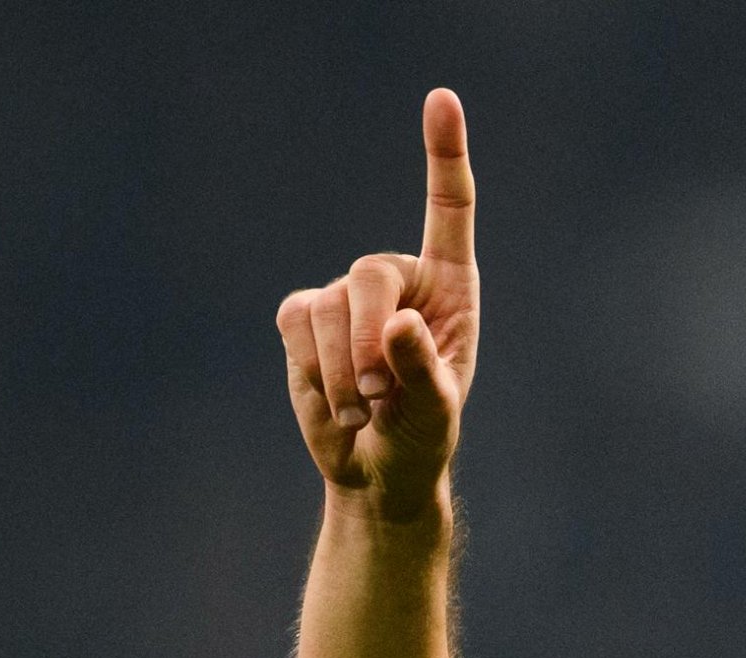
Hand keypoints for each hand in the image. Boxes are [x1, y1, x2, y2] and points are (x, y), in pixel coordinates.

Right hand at [275, 89, 478, 511]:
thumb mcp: (437, 415)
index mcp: (450, 285)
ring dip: (340, 375)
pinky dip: (311, 374)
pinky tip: (334, 402)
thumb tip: (397, 324)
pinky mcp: (304, 317)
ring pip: (325, 310)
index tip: (441, 99)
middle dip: (366, 342)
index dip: (444, 153)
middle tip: (376, 397)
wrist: (377, 472)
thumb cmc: (424, 438)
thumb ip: (423, 371)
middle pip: (368, 275)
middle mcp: (398, 278)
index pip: (449, 207)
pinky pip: (295, 328)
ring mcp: (345, 295)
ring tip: (365, 411)